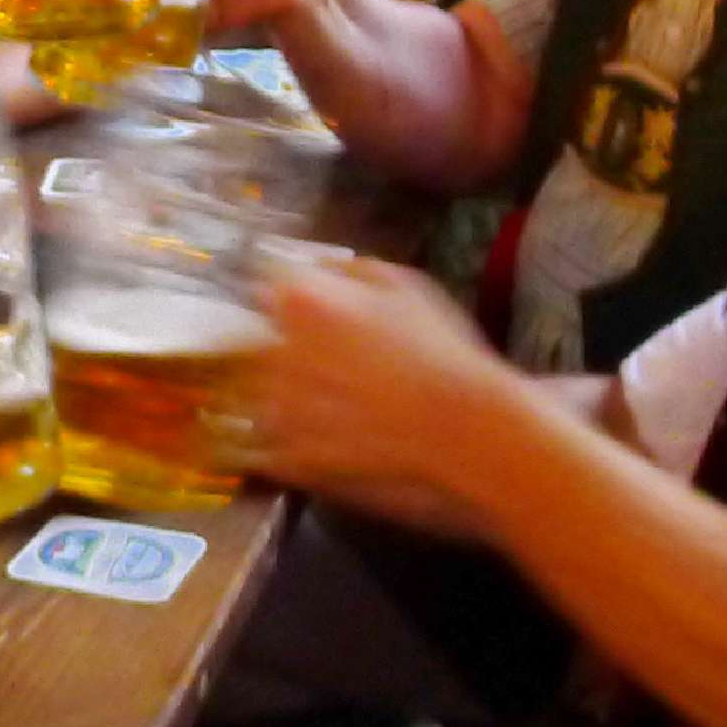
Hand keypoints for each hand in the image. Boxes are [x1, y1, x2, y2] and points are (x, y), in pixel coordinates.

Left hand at [253, 256, 519, 517]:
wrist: (469, 434)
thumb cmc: (443, 352)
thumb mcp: (405, 285)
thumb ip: (346, 269)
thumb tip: (313, 268)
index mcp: (299, 301)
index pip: (264, 287)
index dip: (288, 301)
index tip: (306, 312)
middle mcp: (275, 351)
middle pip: (257, 342)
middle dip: (284, 349)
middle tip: (331, 364)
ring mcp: (276, 410)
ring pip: (259, 395)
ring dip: (285, 397)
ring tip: (338, 407)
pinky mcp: (287, 458)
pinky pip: (271, 445)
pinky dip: (291, 443)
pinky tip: (332, 439)